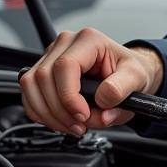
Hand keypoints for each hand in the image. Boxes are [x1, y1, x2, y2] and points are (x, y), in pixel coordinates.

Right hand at [19, 28, 164, 134]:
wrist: (127, 75)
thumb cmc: (129, 72)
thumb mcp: (137, 78)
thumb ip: (122, 90)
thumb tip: (103, 99)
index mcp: (89, 40)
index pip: (65, 66)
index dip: (69, 96)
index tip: (83, 115)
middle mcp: (65, 44)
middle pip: (43, 77)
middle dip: (60, 110)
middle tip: (81, 125)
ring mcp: (51, 56)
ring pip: (31, 86)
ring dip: (48, 114)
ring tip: (72, 125)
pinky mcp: (44, 72)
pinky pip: (29, 94)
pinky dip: (42, 113)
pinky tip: (61, 121)